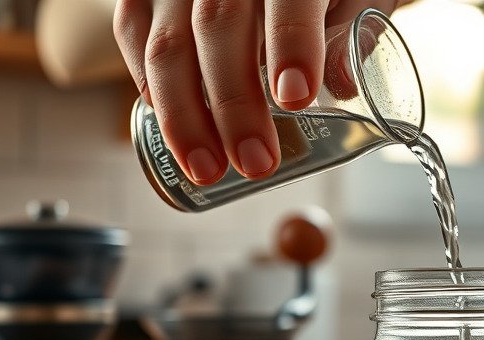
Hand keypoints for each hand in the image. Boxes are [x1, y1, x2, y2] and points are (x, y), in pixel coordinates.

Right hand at [113, 0, 405, 185]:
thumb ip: (349, 33)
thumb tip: (340, 84)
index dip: (291, 45)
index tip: (295, 98)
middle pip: (219, 26)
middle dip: (235, 104)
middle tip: (257, 163)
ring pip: (168, 43)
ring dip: (185, 117)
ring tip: (209, 169)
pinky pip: (134, 36)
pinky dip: (152, 89)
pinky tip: (176, 133)